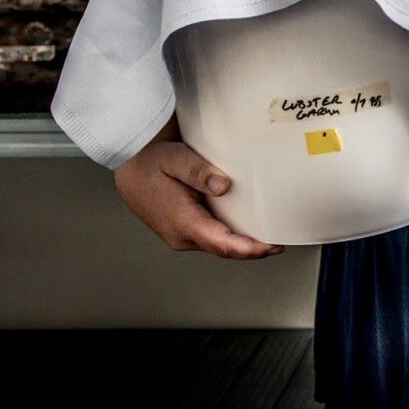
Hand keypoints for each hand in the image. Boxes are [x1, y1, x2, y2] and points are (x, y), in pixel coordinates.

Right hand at [113, 132, 284, 259]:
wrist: (129, 162)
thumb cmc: (150, 159)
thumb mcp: (176, 159)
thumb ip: (199, 172)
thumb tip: (223, 186)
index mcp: (183, 223)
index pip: (223, 245)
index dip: (250, 249)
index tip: (272, 246)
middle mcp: (182, 235)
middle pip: (224, 248)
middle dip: (252, 248)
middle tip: (279, 241)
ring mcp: (181, 234)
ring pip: (218, 243)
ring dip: (241, 242)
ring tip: (268, 235)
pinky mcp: (183, 227)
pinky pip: (211, 236)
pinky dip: (230, 235)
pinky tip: (245, 226)